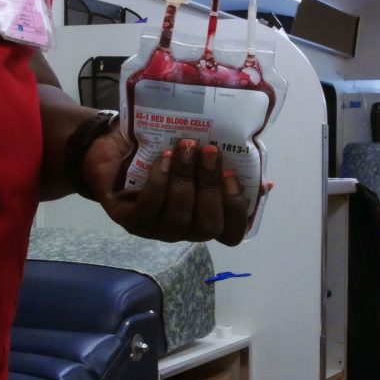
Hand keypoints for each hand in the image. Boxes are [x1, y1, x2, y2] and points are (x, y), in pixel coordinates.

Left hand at [82, 134, 249, 245]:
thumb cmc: (160, 149)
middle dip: (210, 187)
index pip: (230, 234)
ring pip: (178, 217)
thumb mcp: (196, 155)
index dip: (237, 211)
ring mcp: (155, 229)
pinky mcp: (129, 220)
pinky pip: (149, 209)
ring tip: (184, 147)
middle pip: (207, 226)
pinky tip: (162, 159)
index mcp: (203, 216)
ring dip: (184, 179)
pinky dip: (159, 182)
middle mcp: (182, 229)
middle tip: (208, 150)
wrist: (113, 145)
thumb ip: (224, 168)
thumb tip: (266, 182)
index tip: (233, 176)